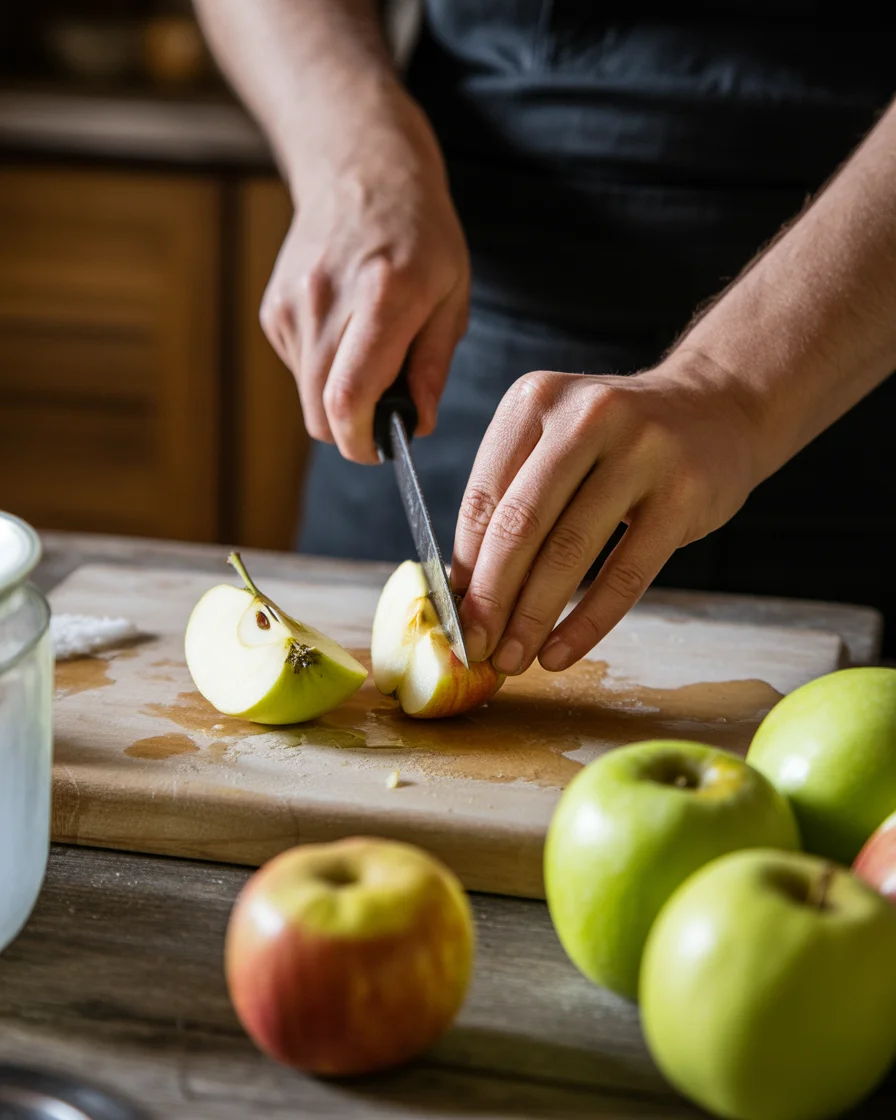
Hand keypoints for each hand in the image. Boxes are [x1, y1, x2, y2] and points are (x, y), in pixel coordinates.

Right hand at [260, 92, 469, 462]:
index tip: (384, 448)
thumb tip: (417, 425)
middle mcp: (326, 300)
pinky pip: (298, 369)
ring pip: (308, 396)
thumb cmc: (420, 233)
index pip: (349, 398)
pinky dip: (324, 371)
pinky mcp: (273, 309)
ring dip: (340, 398)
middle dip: (353, 431)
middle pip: (320, 411)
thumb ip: (433, 364)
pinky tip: (346, 331)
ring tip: (371, 353)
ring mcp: (292, 304)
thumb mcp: (452, 292)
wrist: (359, 168)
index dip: (362, 442)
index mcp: (383, 296)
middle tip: (387, 413)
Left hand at [452, 361, 764, 673]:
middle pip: (520, 525)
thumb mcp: (557, 440)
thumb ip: (512, 498)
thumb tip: (465, 589)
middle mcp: (586, 416)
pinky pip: (625, 573)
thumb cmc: (617, 439)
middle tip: (475, 648)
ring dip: (532, 619)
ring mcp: (640, 452)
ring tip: (514, 659)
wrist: (717, 407)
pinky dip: (587, 623)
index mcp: (537, 400)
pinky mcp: (682, 494)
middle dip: (490, 599)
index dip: (463, 566)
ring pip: (569, 552)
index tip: (452, 616)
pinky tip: (561, 653)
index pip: (483, 497)